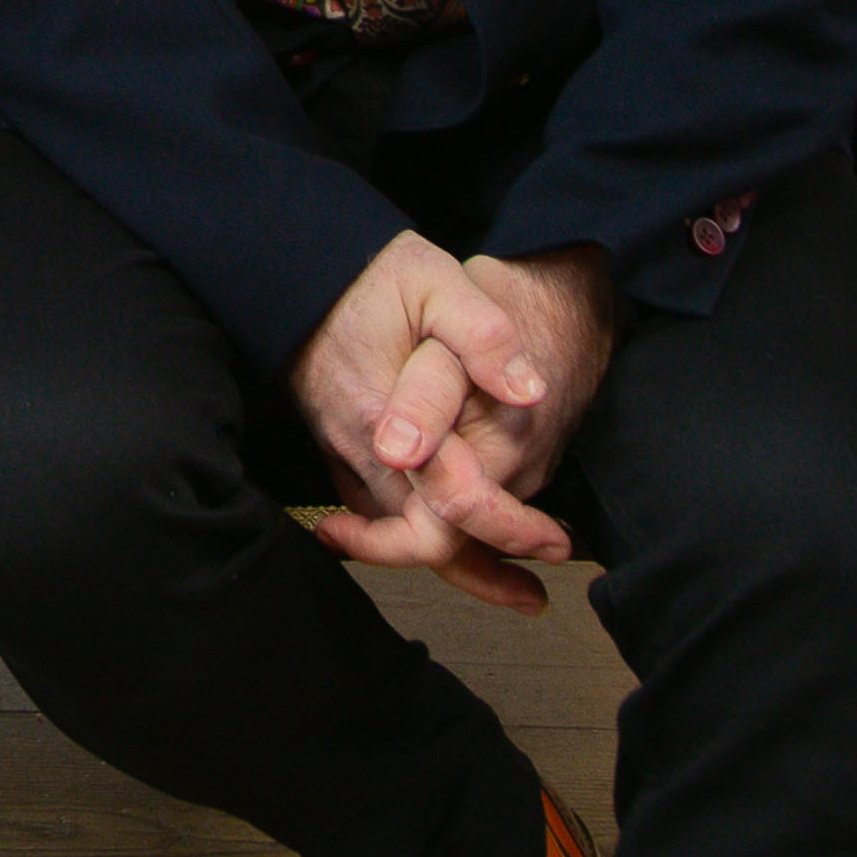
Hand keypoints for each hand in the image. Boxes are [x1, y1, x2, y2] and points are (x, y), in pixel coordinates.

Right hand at [288, 230, 572, 610]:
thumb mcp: (435, 281)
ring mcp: (346, 455)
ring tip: (515, 585)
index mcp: (386, 412)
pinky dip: (422, 541)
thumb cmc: (373, 276)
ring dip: (459, 563)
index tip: (555, 538)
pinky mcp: (342, 453)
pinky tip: (457, 542)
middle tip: (540, 581)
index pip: (450, 501)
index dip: (509, 527)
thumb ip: (483, 334)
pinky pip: (382, 517)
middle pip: (422, 540)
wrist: (300, 271)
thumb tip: (529, 391)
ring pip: (401, 536)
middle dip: (486, 569)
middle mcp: (361, 448)